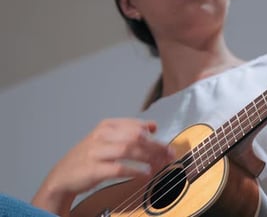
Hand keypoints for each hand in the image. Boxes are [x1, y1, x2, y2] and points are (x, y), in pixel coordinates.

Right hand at [33, 119, 174, 212]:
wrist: (62, 177)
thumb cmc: (89, 158)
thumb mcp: (107, 139)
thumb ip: (130, 131)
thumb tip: (153, 126)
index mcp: (106, 126)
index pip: (136, 126)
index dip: (155, 136)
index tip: (167, 145)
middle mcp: (101, 136)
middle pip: (135, 137)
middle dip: (156, 146)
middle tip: (169, 154)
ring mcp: (96, 152)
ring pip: (128, 150)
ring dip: (148, 157)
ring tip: (160, 163)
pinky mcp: (93, 169)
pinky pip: (118, 168)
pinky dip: (134, 171)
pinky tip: (145, 174)